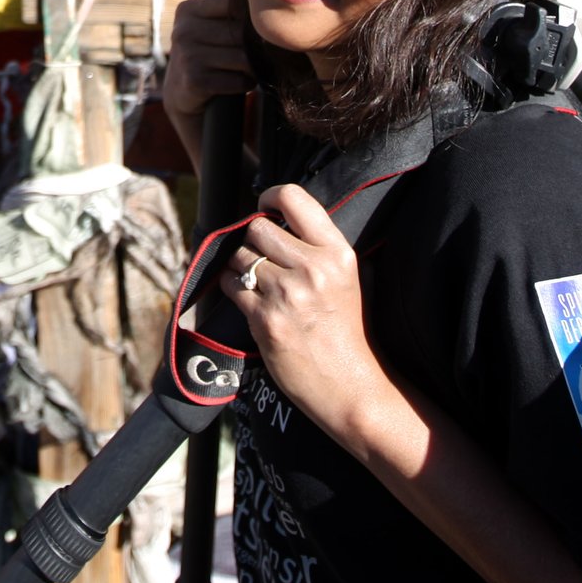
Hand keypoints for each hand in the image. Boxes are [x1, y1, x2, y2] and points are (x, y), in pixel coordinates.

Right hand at [162, 0, 250, 173]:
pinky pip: (238, 80)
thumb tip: (271, 5)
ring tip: (248, 69)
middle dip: (255, 47)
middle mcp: (184, 30)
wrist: (183, 92)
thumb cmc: (209, 53)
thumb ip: (232, 10)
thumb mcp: (211, 25)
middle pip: (241, 33)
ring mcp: (187, 56)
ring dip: (253, 67)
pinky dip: (244, 84)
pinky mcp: (194, 81)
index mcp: (188, 9)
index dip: (251, 17)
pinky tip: (238, 83)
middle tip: (256, 55)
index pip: (232, 2)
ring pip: (243, 58)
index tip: (256, 28)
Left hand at [219, 182, 389, 441]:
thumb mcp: (346, 278)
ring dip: (242, 268)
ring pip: (240, 256)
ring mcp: (287, 294)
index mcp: (337, 253)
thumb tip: (275, 215)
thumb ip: (317, 246)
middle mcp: (313, 268)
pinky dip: (233, 290)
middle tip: (265, 261)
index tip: (264, 207)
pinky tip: (251, 302)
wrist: (350, 386)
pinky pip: (231, 285)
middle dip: (255, 242)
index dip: (270, 197)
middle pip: (258, 228)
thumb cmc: (346, 331)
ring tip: (260, 286)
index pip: (293, 197)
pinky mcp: (265, 319)